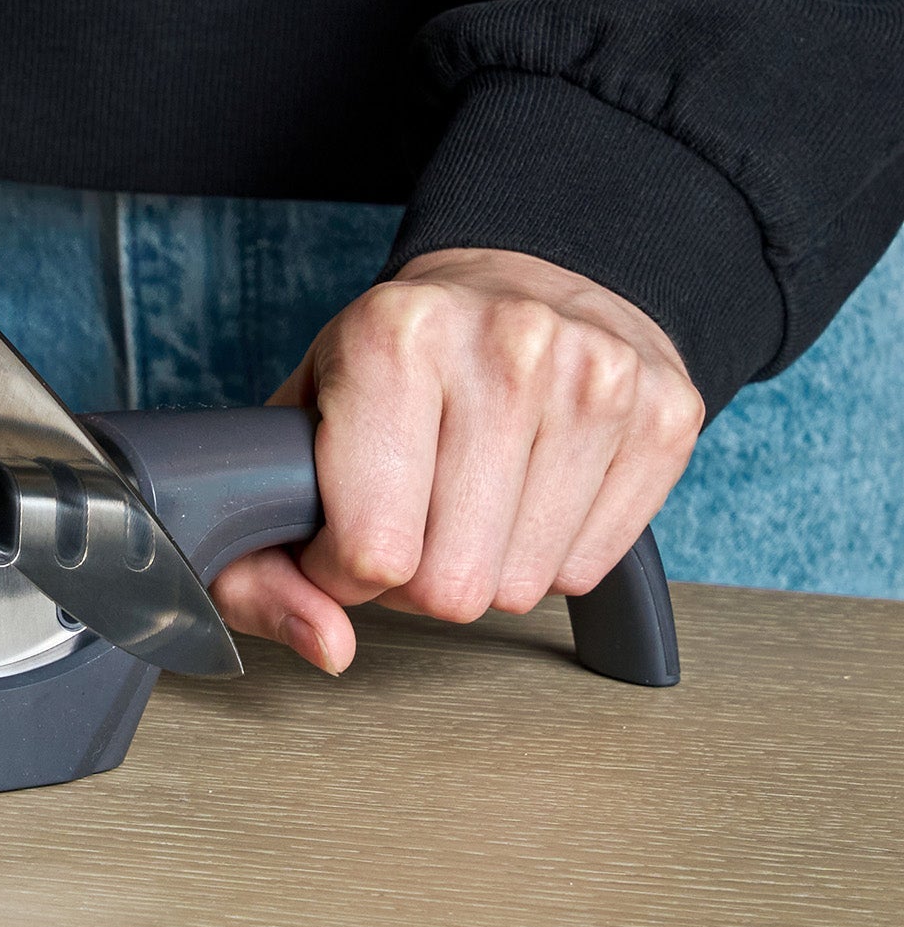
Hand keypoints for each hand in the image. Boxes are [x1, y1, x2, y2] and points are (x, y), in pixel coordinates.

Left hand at [209, 248, 705, 672]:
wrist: (523, 279)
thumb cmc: (397, 357)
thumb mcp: (301, 417)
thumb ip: (262, 551)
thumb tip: (324, 646)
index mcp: (393, 337)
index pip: (372, 548)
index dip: (342, 571)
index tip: (341, 535)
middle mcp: (504, 347)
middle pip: (451, 584)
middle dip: (413, 577)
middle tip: (408, 515)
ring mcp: (597, 378)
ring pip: (522, 587)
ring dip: (482, 566)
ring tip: (465, 496)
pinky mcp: (665, 414)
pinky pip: (588, 569)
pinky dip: (547, 553)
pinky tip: (527, 490)